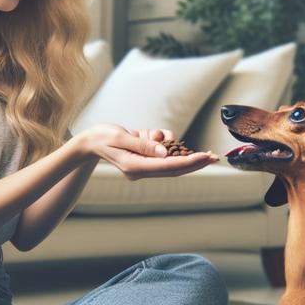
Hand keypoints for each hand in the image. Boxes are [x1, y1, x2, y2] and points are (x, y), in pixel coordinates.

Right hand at [74, 123, 218, 179]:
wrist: (90, 141)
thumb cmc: (102, 137)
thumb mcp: (120, 137)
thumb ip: (143, 145)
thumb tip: (165, 152)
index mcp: (135, 167)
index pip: (167, 167)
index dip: (188, 162)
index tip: (204, 157)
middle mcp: (141, 170)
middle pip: (174, 168)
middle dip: (195, 162)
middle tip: (214, 157)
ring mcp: (143, 166)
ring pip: (170, 160)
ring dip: (176, 148)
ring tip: (160, 135)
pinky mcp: (145, 160)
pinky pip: (162, 152)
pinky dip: (165, 142)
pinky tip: (157, 134)